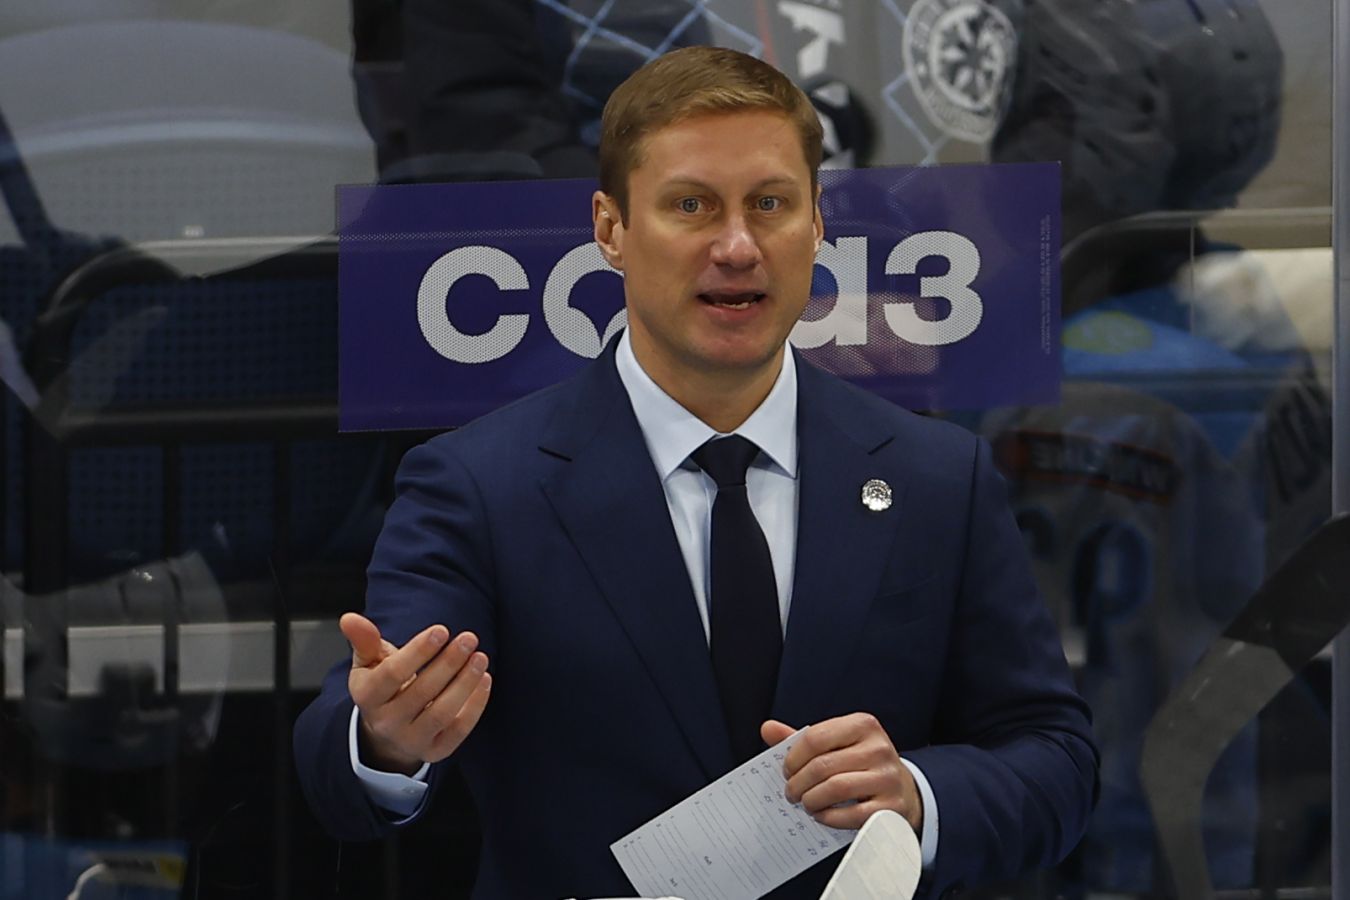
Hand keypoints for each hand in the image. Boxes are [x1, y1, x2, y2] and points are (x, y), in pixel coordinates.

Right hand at [340, 612, 491, 774]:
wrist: (388, 732)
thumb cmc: (383, 687)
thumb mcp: (369, 663)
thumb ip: (364, 640)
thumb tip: (349, 618)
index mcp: (368, 697)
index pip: (393, 674)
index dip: (418, 652)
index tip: (442, 630)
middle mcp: (386, 723)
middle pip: (422, 692)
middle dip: (448, 663)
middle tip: (468, 639)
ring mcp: (411, 740)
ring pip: (442, 713)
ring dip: (465, 683)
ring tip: (480, 658)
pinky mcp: (435, 751)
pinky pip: (458, 730)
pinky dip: (475, 705)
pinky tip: (484, 680)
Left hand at [761, 714, 921, 833]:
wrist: (903, 789)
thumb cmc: (860, 764)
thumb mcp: (837, 744)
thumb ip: (803, 739)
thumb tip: (767, 728)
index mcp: (863, 724)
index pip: (815, 737)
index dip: (793, 757)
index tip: (786, 771)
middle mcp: (879, 748)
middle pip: (822, 766)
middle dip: (798, 783)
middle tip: (791, 793)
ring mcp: (887, 777)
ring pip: (835, 789)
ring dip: (811, 800)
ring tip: (805, 803)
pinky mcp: (891, 806)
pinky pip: (851, 814)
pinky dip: (829, 817)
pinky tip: (821, 815)